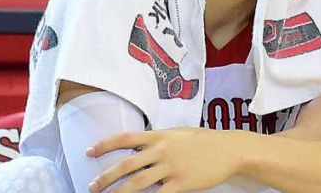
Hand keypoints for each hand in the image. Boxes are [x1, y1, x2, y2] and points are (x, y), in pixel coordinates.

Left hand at [86, 127, 243, 192]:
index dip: (105, 144)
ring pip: (138, 182)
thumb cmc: (205, 140)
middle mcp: (163, 150)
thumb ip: (160, 139)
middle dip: (106, 177)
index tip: (89, 152)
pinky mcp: (182, 182)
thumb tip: (141, 145)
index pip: (126, 138)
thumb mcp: (180, 133)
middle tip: (92, 186)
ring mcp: (172, 167)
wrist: (230, 149)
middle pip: (127, 164)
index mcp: (161, 135)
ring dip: (119, 192)